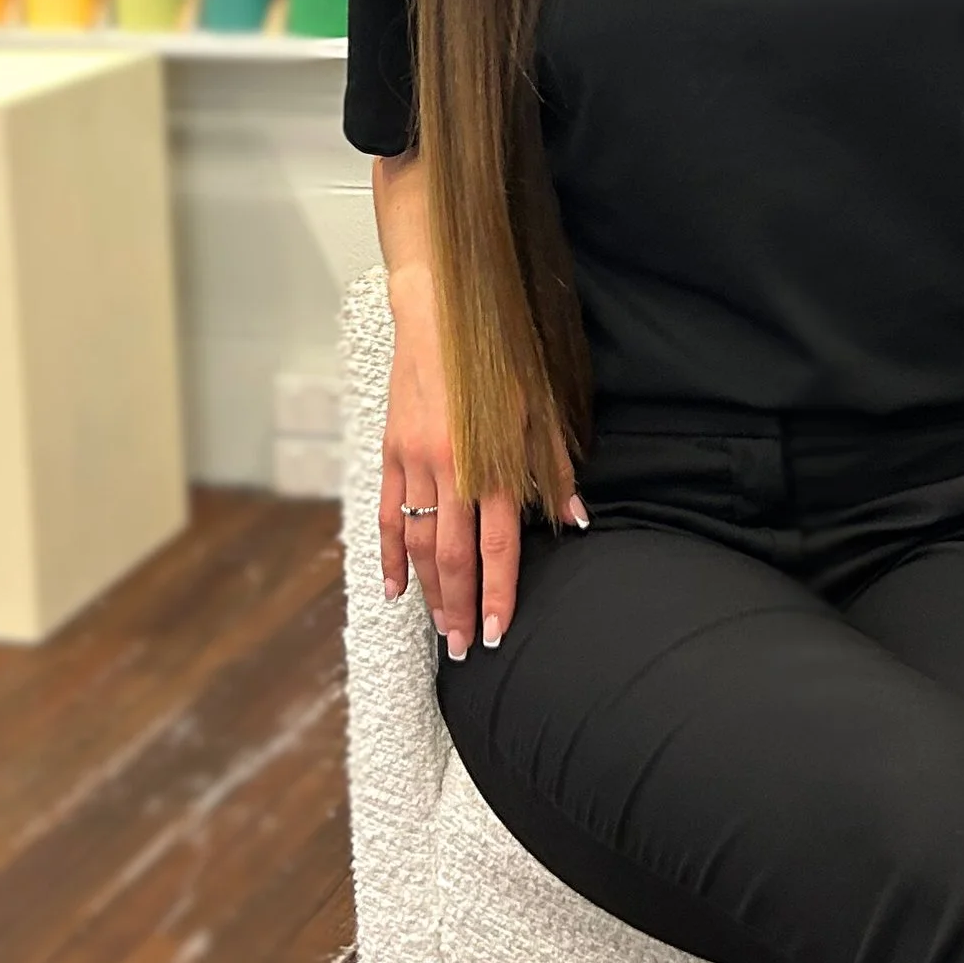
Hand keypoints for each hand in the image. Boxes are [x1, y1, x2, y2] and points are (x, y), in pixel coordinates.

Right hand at [379, 267, 580, 658]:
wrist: (440, 312)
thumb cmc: (498, 359)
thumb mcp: (540, 411)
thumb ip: (555, 471)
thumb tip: (578, 520)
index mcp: (492, 464)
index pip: (497, 547)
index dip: (498, 594)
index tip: (498, 632)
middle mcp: (451, 471)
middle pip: (453, 557)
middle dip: (459, 608)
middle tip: (464, 650)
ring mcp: (414, 463)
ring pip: (417, 543)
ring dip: (428, 591)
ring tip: (439, 628)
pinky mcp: (391, 451)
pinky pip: (386, 514)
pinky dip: (390, 555)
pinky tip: (396, 588)